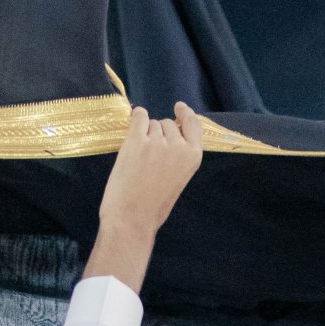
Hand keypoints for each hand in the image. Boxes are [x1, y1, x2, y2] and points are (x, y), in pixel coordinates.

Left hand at [98, 103, 205, 245]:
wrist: (132, 217)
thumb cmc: (153, 205)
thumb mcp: (178, 180)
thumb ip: (178, 157)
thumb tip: (167, 134)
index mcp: (193, 157)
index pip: (193, 125)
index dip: (185, 114)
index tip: (180, 108)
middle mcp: (178, 146)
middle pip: (167, 124)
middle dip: (158, 134)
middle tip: (148, 158)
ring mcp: (158, 141)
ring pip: (151, 123)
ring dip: (144, 134)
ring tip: (138, 159)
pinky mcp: (137, 140)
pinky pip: (138, 116)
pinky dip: (135, 118)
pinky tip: (132, 125)